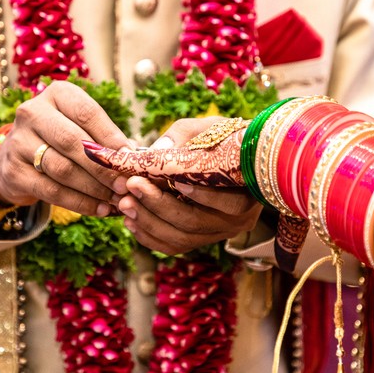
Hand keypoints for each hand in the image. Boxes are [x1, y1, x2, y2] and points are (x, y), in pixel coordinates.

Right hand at [0, 81, 131, 215]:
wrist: (19, 160)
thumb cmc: (63, 140)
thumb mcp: (83, 129)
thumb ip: (107, 140)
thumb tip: (135, 157)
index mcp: (57, 94)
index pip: (87, 113)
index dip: (112, 137)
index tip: (132, 160)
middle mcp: (33, 113)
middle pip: (73, 141)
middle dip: (104, 167)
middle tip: (126, 185)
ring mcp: (19, 142)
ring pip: (63, 169)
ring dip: (94, 188)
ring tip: (116, 200)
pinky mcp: (13, 172)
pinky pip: (52, 191)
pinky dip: (80, 203)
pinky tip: (99, 209)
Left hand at [87, 116, 260, 254]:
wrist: (237, 160)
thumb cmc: (226, 139)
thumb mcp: (211, 128)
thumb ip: (185, 135)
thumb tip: (157, 151)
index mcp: (249, 194)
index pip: (228, 202)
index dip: (200, 194)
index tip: (171, 179)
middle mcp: (236, 221)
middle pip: (194, 223)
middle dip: (158, 205)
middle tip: (131, 185)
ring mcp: (217, 233)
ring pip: (180, 239)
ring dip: (148, 222)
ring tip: (124, 202)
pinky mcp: (199, 240)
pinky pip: (172, 246)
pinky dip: (148, 236)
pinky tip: (129, 220)